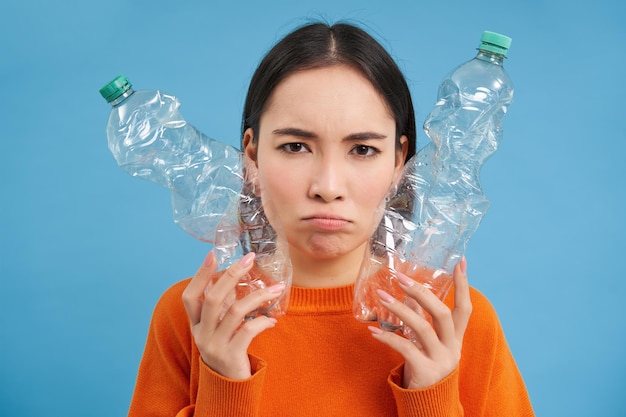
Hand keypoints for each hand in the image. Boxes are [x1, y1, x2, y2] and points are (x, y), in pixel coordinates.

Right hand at [182, 251, 284, 379]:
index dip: (200, 275)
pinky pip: (248, 330)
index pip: (191, 296)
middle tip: (249, 259)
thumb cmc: (226, 349)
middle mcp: (201, 333)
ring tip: (277, 288)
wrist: (228, 386)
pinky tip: (272, 320)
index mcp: (196, 324)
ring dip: (258, 296)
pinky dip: (263, 322)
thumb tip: (239, 278)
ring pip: (235, 311)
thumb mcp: (218, 328)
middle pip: (214, 298)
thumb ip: (223, 308)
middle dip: (232, 275)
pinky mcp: (231, 355)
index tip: (213, 254)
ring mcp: (215, 345)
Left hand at [369, 258, 471, 388]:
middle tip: (400, 278)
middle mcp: (452, 348)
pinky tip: (373, 330)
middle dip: (421, 293)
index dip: (463, 286)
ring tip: (381, 296)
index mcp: (456, 339)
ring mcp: (440, 360)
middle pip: (442, 314)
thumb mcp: (428, 343)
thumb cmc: (426, 367)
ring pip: (422, 328)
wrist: (428, 405)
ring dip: (399, 310)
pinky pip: (405, 348)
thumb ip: (422, 319)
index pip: (465, 308)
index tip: (460, 261)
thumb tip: (410, 293)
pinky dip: (388, 337)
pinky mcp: (425, 372)